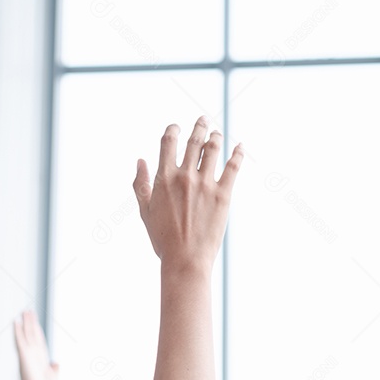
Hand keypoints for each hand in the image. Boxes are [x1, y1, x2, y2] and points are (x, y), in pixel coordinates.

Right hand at [15, 309, 58, 379]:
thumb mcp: (53, 377)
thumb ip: (54, 369)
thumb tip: (57, 364)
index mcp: (41, 358)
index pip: (38, 341)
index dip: (36, 330)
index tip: (34, 321)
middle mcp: (34, 354)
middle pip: (32, 334)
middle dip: (30, 323)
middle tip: (27, 311)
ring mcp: (28, 354)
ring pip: (26, 335)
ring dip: (24, 323)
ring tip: (23, 312)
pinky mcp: (23, 356)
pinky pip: (20, 341)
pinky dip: (17, 331)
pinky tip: (15, 322)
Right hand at [133, 116, 243, 274]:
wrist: (186, 260)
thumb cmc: (163, 239)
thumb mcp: (145, 211)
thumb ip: (140, 183)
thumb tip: (140, 161)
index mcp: (163, 178)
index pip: (168, 142)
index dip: (173, 129)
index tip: (177, 127)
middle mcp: (184, 176)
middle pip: (193, 141)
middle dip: (199, 126)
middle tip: (203, 119)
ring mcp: (205, 184)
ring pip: (213, 150)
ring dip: (216, 137)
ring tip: (218, 133)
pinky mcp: (224, 195)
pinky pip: (233, 167)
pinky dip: (238, 154)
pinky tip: (240, 147)